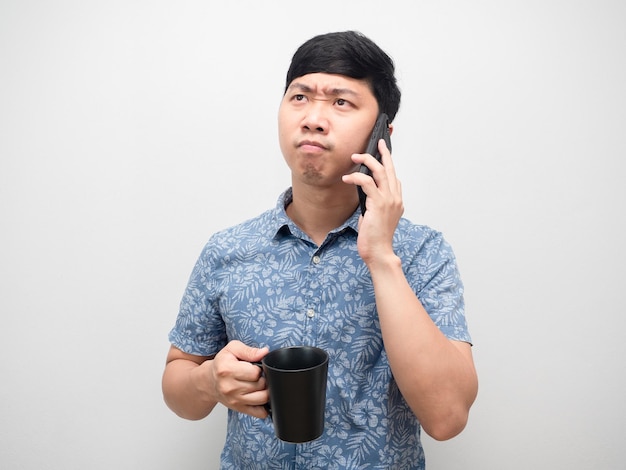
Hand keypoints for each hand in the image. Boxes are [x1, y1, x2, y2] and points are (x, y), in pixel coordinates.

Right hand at [203, 340, 269, 418]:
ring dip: (264, 391)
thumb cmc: (222, 364)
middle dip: (262, 379)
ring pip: (262, 399)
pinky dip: (264, 406)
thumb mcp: (232, 349)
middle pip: (260, 385)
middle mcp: (229, 387)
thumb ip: (249, 350)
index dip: (259, 368)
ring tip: (258, 384)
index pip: (255, 372)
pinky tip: (258, 396)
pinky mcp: (239, 409)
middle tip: (255, 376)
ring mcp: (234, 400)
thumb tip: (264, 353)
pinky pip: (260, 412)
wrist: (209, 381)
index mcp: (227, 370)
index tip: (254, 367)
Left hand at [342, 139, 403, 264]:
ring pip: (379, 171)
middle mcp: (395, 198)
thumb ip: (373, 205)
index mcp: (397, 201)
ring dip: (366, 161)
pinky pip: (366, 182)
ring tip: (354, 157)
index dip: (389, 163)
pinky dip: (355, 178)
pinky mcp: (378, 203)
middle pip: (390, 169)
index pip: (395, 177)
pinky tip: (347, 179)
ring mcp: (388, 200)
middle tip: (377, 143)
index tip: (382, 153)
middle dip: (383, 153)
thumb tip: (365, 197)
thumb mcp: (376, 218)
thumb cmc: (375, 238)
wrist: (379, 252)